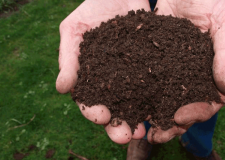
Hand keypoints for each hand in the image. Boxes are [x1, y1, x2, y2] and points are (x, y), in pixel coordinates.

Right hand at [56, 0, 149, 143]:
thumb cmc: (93, 9)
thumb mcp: (74, 30)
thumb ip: (68, 58)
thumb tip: (62, 89)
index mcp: (91, 77)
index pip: (89, 100)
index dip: (93, 111)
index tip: (101, 116)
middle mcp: (112, 81)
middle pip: (114, 109)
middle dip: (117, 125)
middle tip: (124, 136)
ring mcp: (133, 75)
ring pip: (135, 103)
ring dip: (138, 119)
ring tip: (143, 131)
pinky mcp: (151, 67)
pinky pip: (156, 85)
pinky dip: (158, 99)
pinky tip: (163, 109)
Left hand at [147, 0, 224, 142]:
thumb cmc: (208, 1)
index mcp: (210, 72)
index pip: (209, 101)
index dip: (197, 112)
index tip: (180, 116)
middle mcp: (189, 77)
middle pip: (183, 108)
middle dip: (170, 124)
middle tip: (156, 135)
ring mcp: (169, 72)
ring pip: (162, 101)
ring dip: (151, 118)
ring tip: (138, 129)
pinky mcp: (150, 63)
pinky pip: (143, 83)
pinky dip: (136, 97)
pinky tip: (125, 106)